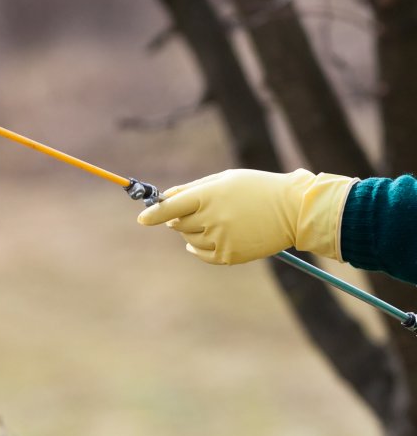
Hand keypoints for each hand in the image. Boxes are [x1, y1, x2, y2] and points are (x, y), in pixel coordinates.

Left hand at [137, 168, 356, 264]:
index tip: (142, 219)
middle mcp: (212, 219)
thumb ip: (192, 189)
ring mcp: (221, 239)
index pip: (171, 207)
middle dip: (180, 218)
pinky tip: (208, 238)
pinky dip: (198, 249)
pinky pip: (201, 255)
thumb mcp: (225, 180)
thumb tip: (164, 198)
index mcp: (209, 196)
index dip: (154, 214)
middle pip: (177, 224)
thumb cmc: (256, 189)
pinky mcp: (229, 256)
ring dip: (193, 231)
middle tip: (199, 210)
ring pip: (188, 239)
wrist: (293, 209)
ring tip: (217, 220)